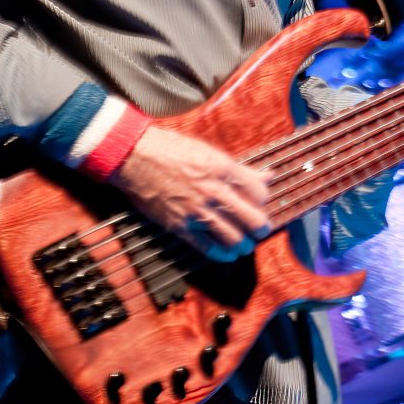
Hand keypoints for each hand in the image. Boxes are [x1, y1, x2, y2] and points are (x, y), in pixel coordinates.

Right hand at [108, 125, 270, 261]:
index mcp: (223, 168)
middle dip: (261, 227)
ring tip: (245, 244)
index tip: (260, 203)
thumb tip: (268, 175)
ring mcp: (197, 210)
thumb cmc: (171, 149)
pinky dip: (222, 254)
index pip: (260, 192)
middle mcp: (214, 191)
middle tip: (261, 229)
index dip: (264, 200)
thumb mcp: (209, 152)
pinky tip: (228, 254)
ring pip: (234, 238)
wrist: (135, 156)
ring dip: (244, 244)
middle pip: (253, 219)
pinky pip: (208, 248)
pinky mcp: (180, 226)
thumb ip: (241, 168)